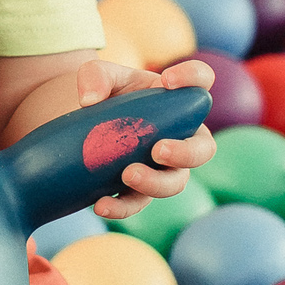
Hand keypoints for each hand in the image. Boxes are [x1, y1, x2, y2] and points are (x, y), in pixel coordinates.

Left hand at [75, 57, 215, 219]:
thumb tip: (90, 100)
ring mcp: (162, 167)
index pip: (201, 80)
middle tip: (158, 150)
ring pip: (175, 183)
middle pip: (203, 149)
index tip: (167, 80)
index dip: (193, 77)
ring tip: (128, 175)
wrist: (82, 125)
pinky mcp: (138, 189)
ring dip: (155, 183)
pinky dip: (121, 207)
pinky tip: (100, 204)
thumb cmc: (103, 93)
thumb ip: (95, 76)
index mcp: (176, 99)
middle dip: (186, 153)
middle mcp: (180, 135)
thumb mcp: (98, 77)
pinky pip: (136, 204)